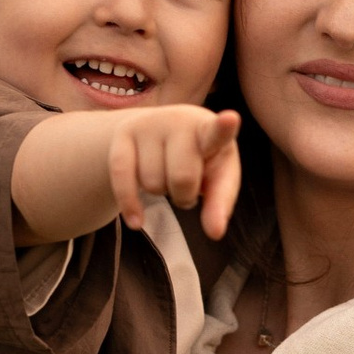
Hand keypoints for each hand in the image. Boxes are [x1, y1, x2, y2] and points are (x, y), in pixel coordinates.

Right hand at [110, 99, 244, 241]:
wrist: (157, 131)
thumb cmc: (196, 159)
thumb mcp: (215, 178)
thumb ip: (220, 204)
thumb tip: (215, 233)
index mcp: (210, 131)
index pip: (217, 133)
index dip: (224, 128)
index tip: (230, 119)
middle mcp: (179, 121)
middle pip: (182, 179)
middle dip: (184, 195)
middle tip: (185, 187)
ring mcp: (149, 125)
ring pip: (152, 184)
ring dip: (160, 192)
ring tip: (165, 176)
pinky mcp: (123, 134)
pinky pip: (122, 180)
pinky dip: (130, 206)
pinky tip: (136, 221)